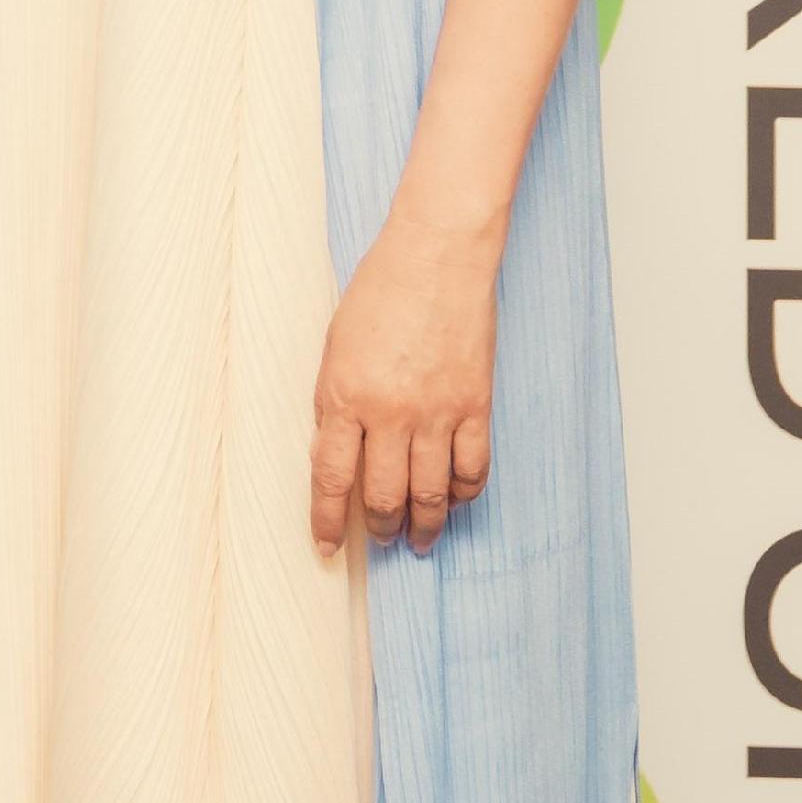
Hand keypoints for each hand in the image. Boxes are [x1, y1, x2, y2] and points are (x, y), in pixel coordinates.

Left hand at [310, 209, 500, 556]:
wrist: (436, 254)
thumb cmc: (379, 291)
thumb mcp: (336, 345)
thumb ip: (335, 401)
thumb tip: (337, 453)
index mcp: (344, 394)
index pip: (330, 477)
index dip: (326, 520)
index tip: (327, 548)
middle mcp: (390, 412)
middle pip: (384, 496)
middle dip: (379, 528)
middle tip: (380, 540)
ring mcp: (436, 412)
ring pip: (430, 495)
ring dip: (423, 525)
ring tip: (418, 539)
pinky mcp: (475, 406)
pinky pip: (472, 469)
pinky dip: (463, 494)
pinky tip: (454, 499)